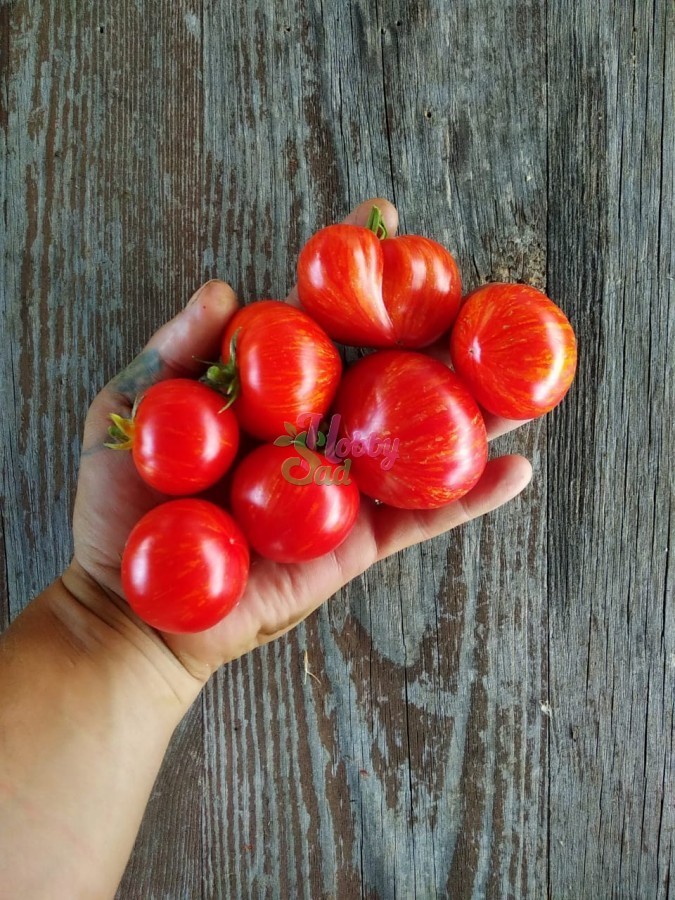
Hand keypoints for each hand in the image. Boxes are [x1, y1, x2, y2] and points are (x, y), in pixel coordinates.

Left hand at [66, 198, 531, 691]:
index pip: (321, 323)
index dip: (352, 275)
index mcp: (268, 397)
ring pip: (419, 439)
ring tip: (527, 375)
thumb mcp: (128, 411)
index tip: (384, 221)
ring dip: (474, 408)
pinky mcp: (357, 543)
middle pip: (386, 374)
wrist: (135, 604)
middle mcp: (316, 433)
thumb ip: (173, 351)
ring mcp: (343, 487)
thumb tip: (225, 288)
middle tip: (484, 295)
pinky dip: (470, 497)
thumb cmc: (121, 511)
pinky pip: (421, 517)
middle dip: (434, 333)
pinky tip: (519, 467)